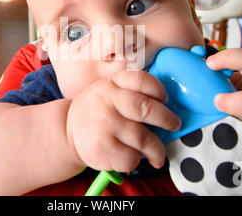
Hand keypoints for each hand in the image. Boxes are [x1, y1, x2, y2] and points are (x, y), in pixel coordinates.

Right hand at [66, 70, 181, 172]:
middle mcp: (106, 100)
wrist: (67, 131)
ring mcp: (103, 124)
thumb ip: (130, 92)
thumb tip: (168, 107)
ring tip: (157, 154)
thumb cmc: (96, 112)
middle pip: (146, 109)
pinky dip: (137, 160)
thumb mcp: (108, 91)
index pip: (142, 80)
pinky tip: (132, 157)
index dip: (159, 90)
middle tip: (174, 124)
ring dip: (157, 149)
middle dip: (167, 119)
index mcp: (111, 83)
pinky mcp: (100, 148)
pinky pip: (131, 158)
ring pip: (143, 138)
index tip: (165, 99)